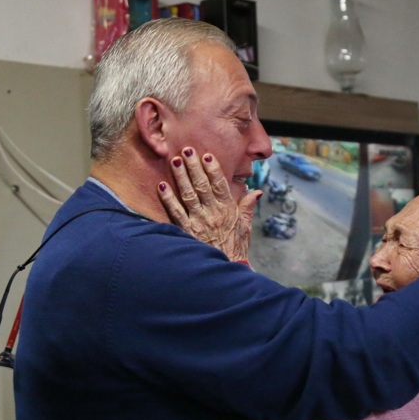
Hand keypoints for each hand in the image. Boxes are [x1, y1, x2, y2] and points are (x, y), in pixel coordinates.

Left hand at [157, 147, 260, 261]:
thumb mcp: (246, 228)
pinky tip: (162, 186)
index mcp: (228, 210)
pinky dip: (168, 199)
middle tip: (187, 150)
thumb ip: (248, 207)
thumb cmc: (235, 248)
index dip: (213, 170)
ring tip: (175, 161)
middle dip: (194, 167)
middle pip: (202, 185)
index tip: (207, 156)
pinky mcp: (186, 231)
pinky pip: (176, 213)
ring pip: (188, 195)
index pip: (220, 185)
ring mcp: (198, 221)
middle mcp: (213, 213)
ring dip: (181, 177)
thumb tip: (256, 191)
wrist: (225, 269)